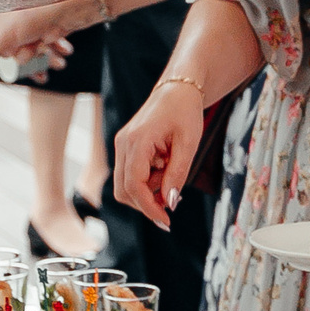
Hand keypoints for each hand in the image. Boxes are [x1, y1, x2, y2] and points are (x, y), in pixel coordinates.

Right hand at [0, 3, 78, 74]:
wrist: (76, 2)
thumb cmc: (37, 10)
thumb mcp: (6, 34)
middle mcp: (3, 15)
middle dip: (13, 55)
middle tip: (24, 51)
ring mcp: (22, 23)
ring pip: (18, 52)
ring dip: (35, 58)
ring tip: (53, 57)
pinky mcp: (39, 29)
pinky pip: (36, 49)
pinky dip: (49, 54)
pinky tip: (63, 54)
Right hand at [112, 79, 206, 229]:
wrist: (177, 88)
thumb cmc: (185, 111)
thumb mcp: (188, 143)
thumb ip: (177, 174)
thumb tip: (170, 203)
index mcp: (137, 141)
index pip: (134, 185)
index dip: (148, 207)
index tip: (166, 221)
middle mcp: (122, 144)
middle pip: (123, 190)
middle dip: (147, 202)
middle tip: (173, 200)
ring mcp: (121, 145)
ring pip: (126, 184)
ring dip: (148, 190)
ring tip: (172, 171)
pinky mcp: (125, 147)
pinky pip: (130, 173)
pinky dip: (147, 179)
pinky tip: (165, 166)